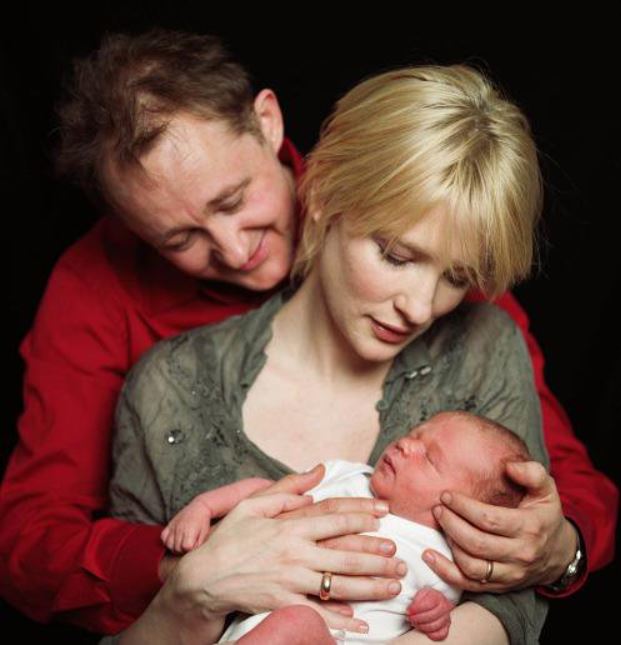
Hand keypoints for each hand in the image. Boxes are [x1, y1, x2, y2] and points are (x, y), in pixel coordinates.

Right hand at [159, 468, 405, 634]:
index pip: (335, 517)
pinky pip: (318, 613)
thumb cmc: (228, 539)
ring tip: (393, 586)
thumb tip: (316, 475)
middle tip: (399, 558)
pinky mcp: (284, 603)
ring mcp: (291, 580)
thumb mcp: (252, 504)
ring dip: (370, 586)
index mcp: (290, 526)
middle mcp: (296, 553)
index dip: (362, 515)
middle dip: (377, 556)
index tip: (384, 514)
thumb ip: (286, 489)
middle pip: (345, 553)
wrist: (203, 577)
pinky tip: (361, 624)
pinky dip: (341, 621)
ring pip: (339, 584)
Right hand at [161, 499, 212, 553]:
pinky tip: (173, 539)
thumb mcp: (205, 533)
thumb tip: (191, 552)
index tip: (193, 545)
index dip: (190, 549)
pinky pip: (163, 536)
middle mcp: (180, 529)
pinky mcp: (170, 524)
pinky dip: (166, 540)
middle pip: (177, 548)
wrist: (199, 507)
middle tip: (187, 545)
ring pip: (168, 544)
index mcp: (190, 531)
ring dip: (174, 547)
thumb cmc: (203, 522)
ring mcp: (174, 526)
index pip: (186, 547)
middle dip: (182, 549)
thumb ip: (198, 544)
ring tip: (181, 544)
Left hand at [406, 587, 453, 640]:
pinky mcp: (446, 627)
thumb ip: (415, 600)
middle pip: (431, 616)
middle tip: (410, 618)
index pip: (428, 604)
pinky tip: (424, 629)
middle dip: (417, 619)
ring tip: (414, 623)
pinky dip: (431, 634)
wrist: (436, 600)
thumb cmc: (427, 597)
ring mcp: (446, 618)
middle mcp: (445, 607)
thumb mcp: (421, 593)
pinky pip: (440, 635)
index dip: (416, 609)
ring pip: (434, 626)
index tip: (408, 611)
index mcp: (438, 596)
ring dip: (421, 626)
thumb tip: (409, 610)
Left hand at [422, 461, 577, 591]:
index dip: (464, 507)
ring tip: (439, 524)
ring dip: (450, 545)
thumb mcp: (546, 491)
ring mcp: (510, 574)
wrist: (559, 554)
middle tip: (438, 508)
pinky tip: (429, 556)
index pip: (489, 520)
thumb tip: (510, 467)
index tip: (447, 495)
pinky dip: (446, 572)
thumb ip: (532, 473)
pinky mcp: (500, 586)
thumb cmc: (544, 516)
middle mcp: (520, 554)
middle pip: (477, 543)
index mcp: (529, 528)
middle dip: (452, 524)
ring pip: (472, 566)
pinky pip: (469, 584)